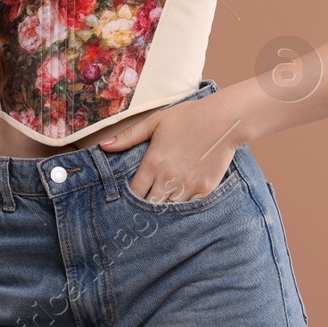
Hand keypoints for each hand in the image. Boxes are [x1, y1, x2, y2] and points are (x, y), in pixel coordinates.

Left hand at [99, 94, 244, 202]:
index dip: (131, 197)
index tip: (131, 198)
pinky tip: (181, 205)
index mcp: (153, 162)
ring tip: (161, 209)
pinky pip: (190, 209)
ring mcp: (188, 185)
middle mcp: (168, 177)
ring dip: (164, 209)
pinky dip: (184, 208)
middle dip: (146, 207)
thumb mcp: (155, 122)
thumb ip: (128, 136)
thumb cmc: (188, 117)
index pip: (135, 192)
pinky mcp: (205, 189)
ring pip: (169, 209)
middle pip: (150, 205)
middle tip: (144, 208)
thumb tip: (103, 145)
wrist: (224, 119)